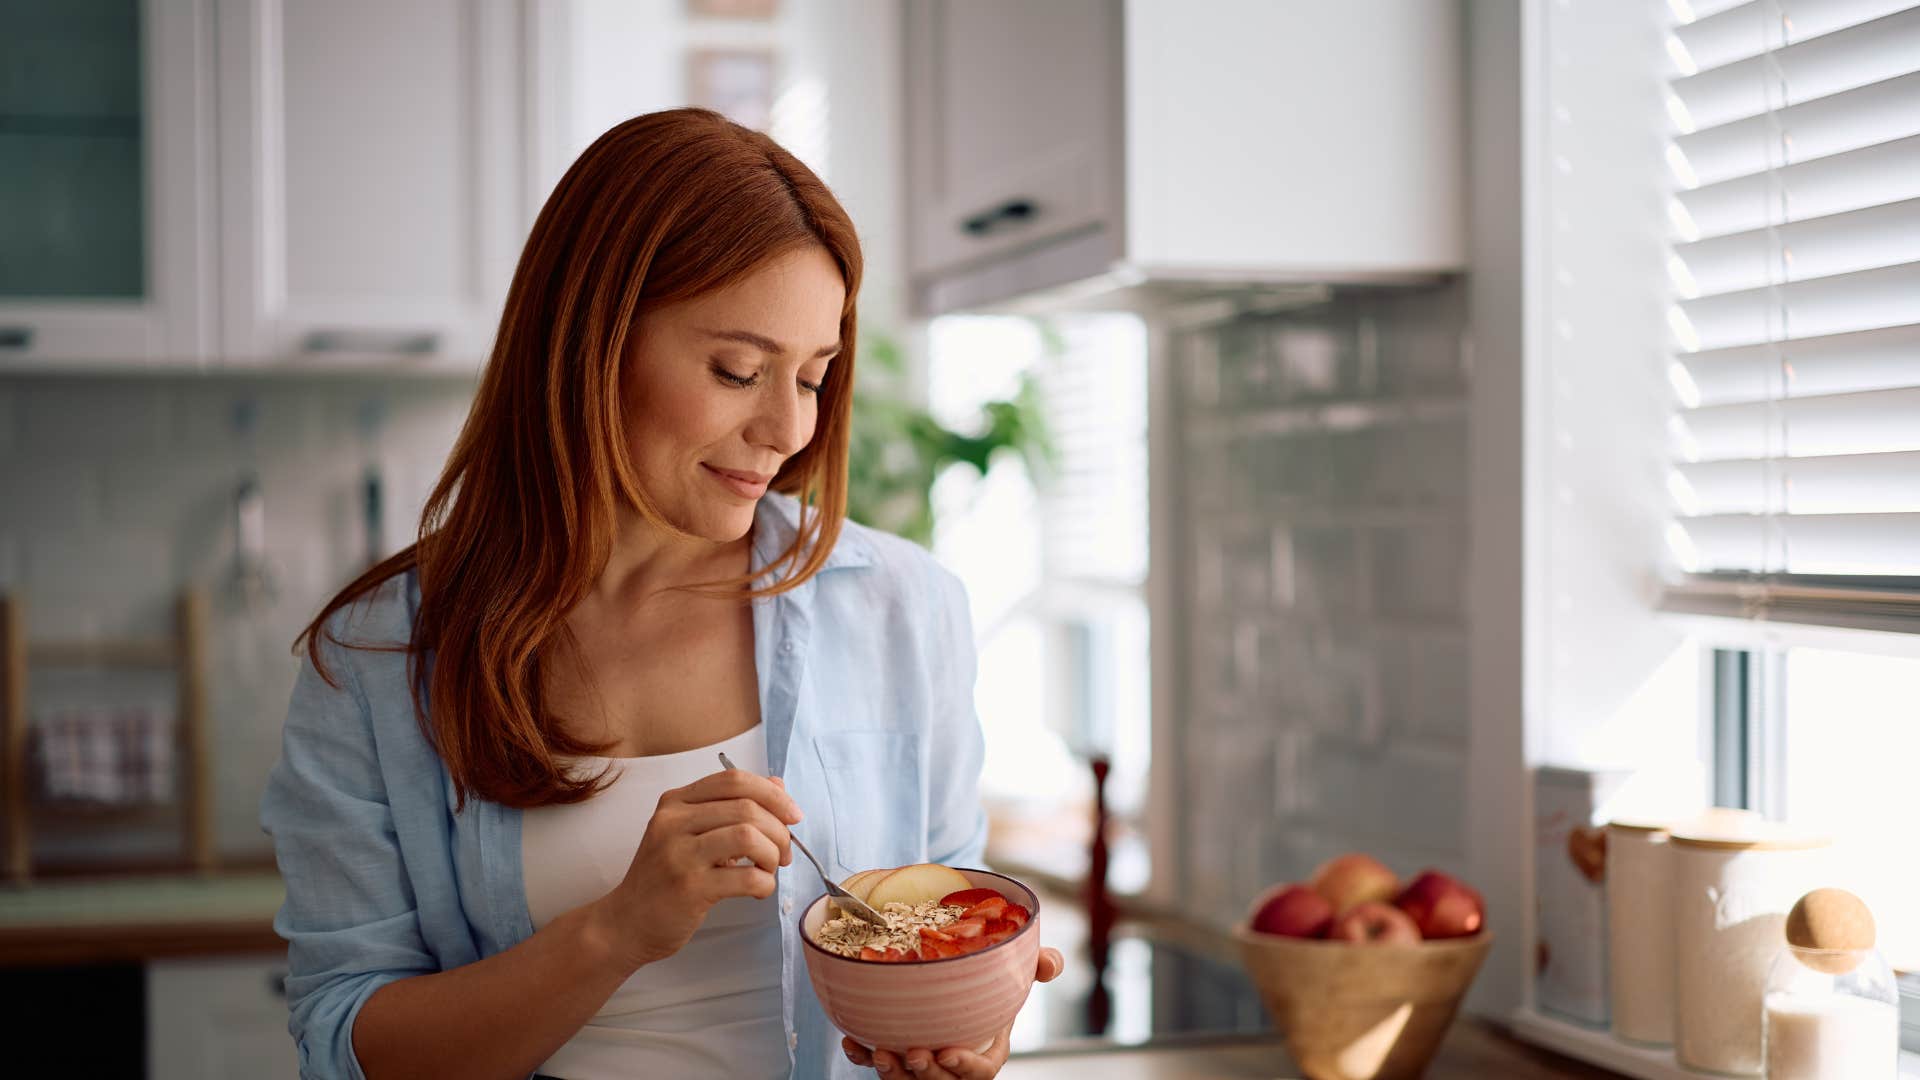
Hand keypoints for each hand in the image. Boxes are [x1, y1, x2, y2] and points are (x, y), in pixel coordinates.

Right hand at [591, 769, 800, 970]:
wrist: (626, 922)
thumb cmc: (664, 878)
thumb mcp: (690, 833)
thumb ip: (730, 808)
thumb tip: (778, 786)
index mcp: (675, 802)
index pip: (734, 780)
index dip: (773, 793)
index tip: (793, 815)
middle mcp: (673, 822)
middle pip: (747, 807)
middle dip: (779, 830)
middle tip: (783, 853)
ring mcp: (679, 855)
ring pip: (749, 837)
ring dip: (772, 854)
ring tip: (768, 869)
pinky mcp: (689, 889)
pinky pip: (747, 877)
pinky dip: (765, 884)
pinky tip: (758, 890)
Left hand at [842, 947, 1064, 1077]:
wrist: (957, 978)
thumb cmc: (992, 983)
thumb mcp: (1019, 972)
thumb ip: (1038, 966)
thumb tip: (1050, 963)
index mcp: (987, 1048)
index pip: (981, 1070)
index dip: (966, 1066)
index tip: (948, 1052)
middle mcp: (954, 1061)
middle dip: (926, 1075)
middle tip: (914, 1054)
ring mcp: (925, 1061)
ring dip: (892, 1072)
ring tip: (880, 1052)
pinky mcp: (898, 1052)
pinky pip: (879, 1062)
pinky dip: (864, 1055)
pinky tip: (852, 1041)